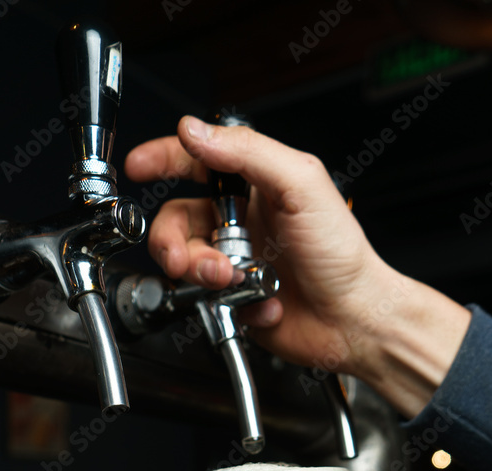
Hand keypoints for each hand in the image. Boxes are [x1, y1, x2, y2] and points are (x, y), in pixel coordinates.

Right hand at [125, 118, 470, 417]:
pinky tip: (261, 301)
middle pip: (177, 220)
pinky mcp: (234, 301)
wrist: (354, 318)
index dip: (163, 159)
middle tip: (190, 258)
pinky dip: (231, 302)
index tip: (138, 166)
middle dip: (174, 240)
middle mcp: (241, 223)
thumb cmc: (341, 255)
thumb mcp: (300, 185)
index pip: (198, 162)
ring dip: (201, 271)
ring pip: (186, 262)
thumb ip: (246, 151)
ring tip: (229, 280)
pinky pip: (207, 299)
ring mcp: (235, 263)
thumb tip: (195, 131)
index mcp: (256, 187)